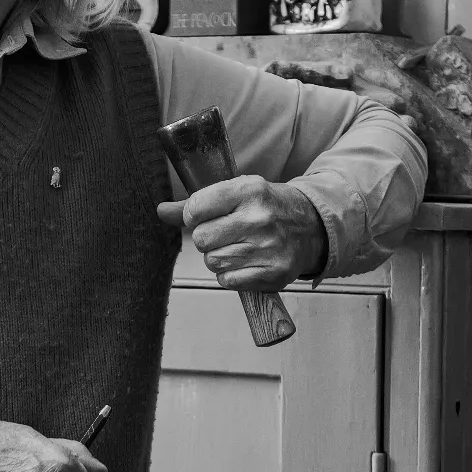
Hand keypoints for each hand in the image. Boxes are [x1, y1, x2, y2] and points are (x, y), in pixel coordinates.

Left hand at [156, 174, 326, 287]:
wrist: (311, 227)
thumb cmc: (267, 208)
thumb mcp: (238, 193)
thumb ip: (198, 203)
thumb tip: (161, 211)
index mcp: (249, 190)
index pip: (196, 208)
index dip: (194, 216)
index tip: (205, 216)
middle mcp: (259, 218)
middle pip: (202, 239)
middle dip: (207, 239)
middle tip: (226, 234)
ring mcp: (267, 248)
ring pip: (212, 262)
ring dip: (219, 258)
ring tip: (239, 247)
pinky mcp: (272, 273)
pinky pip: (227, 280)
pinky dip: (231, 275)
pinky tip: (246, 262)